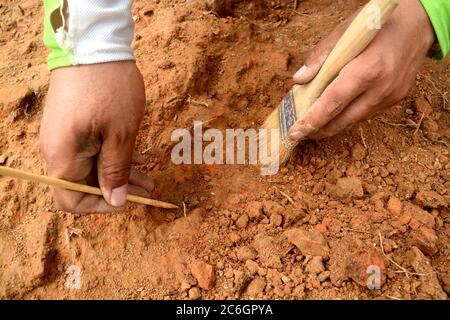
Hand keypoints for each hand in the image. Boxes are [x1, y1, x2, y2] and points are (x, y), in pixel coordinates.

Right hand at [40, 61, 153, 212]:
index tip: (129, 201)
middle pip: (83, 185)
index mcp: (63, 157)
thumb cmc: (110, 88)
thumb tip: (116, 201)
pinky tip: (137, 159)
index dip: (101, 207)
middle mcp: (57, 151)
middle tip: (148, 190)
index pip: (72, 201)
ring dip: (119, 174)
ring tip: (149, 178)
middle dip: (117, 190)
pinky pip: (91, 151)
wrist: (94, 44)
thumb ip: (116, 170)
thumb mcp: (121, 134)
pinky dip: (113, 157)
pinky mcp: (73, 125)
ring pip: (90, 168)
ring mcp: (63, 136)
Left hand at [289, 0, 434, 140]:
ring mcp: (391, 96)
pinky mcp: (396, 99)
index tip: (295, 132)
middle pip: (343, 120)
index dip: (312, 121)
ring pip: (355, 120)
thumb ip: (320, 56)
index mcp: (367, 70)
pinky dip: (349, 115)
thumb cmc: (377, 25)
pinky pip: (366, 113)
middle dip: (319, 130)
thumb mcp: (344, 32)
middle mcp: (381, 89)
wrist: (419, 24)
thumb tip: (299, 79)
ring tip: (314, 125)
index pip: (333, 103)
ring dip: (333, 124)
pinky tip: (336, 112)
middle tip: (300, 134)